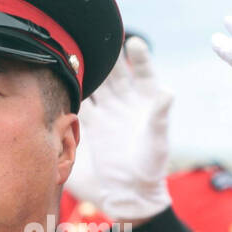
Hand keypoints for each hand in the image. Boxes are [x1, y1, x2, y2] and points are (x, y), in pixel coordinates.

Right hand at [77, 36, 172, 221]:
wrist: (130, 192)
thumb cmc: (151, 166)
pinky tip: (63, 80)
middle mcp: (126, 102)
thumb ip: (160, 116)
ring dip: (88, 70)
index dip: (139, 57)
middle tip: (97, 39)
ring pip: (96, 84)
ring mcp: (108, 111)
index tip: (134, 43)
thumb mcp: (157, 141)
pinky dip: (73, 92)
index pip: (143, 73)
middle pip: (115, 73)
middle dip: (107, 56)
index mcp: (146, 101)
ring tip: (76, 53)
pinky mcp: (92, 124)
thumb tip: (168, 92)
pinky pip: (80, 103)